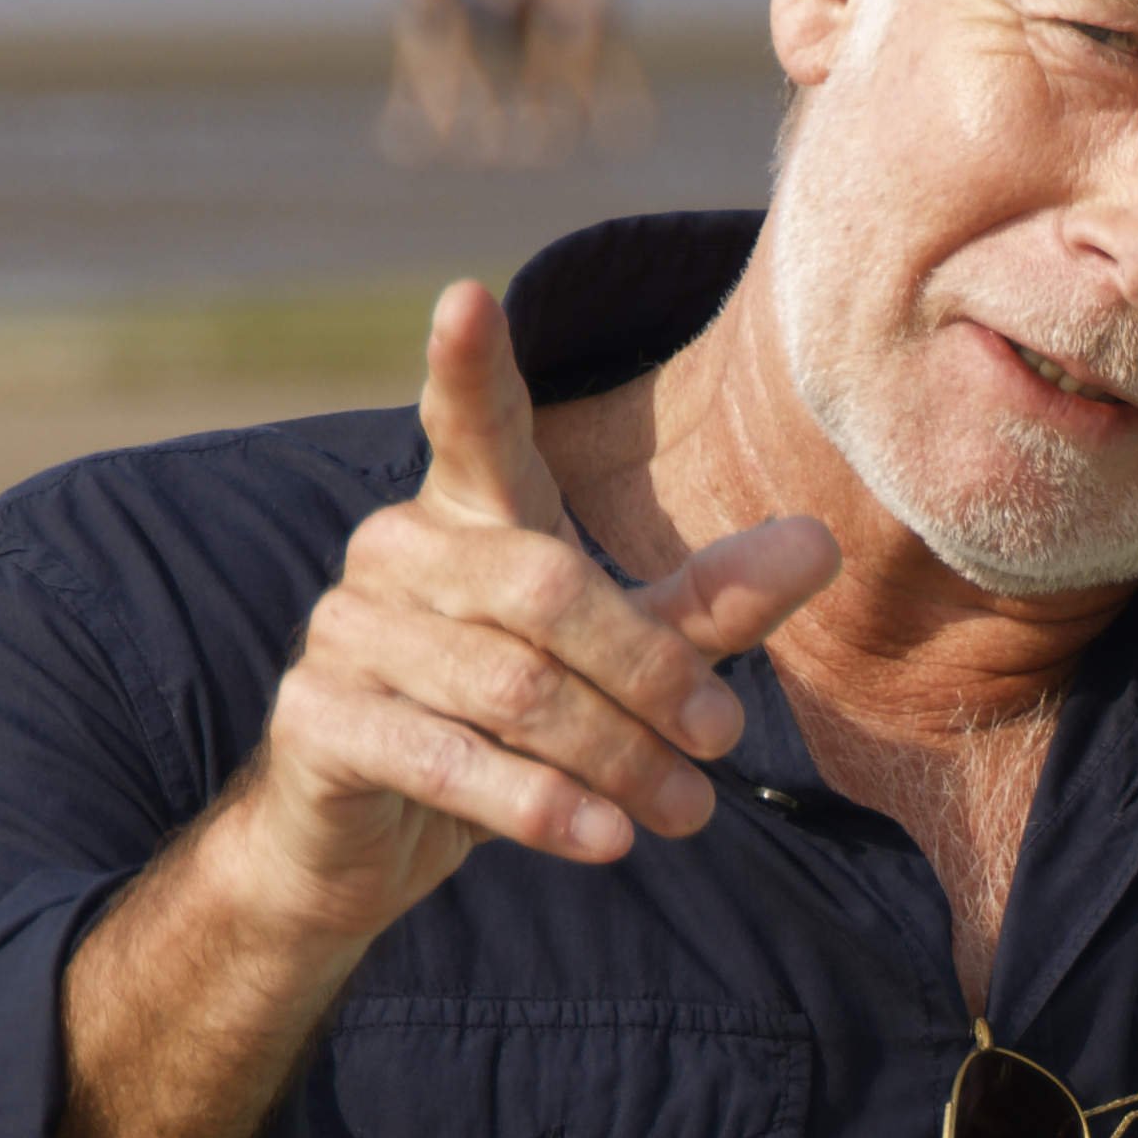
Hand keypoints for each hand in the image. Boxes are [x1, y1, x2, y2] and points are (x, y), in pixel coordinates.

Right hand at [221, 281, 834, 942]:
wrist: (360, 840)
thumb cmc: (501, 728)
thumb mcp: (616, 664)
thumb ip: (705, 606)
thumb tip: (821, 543)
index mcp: (467, 514)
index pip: (469, 425)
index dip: (467, 367)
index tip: (468, 297)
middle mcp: (395, 552)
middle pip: (549, 588)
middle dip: (651, 671)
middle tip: (723, 741)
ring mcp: (345, 630)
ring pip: (512, 685)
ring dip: (617, 756)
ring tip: (686, 811)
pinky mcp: (316, 719)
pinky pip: (444, 757)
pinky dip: (538, 804)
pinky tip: (604, 839)